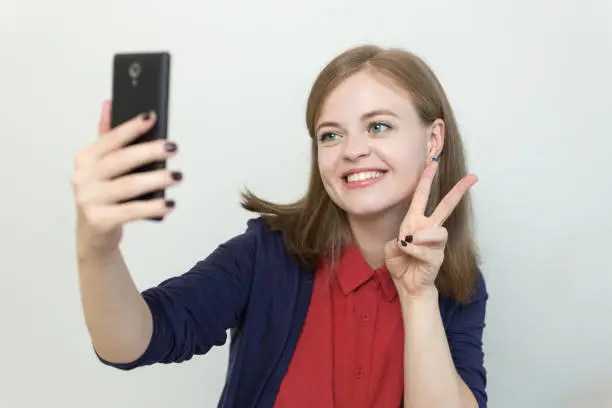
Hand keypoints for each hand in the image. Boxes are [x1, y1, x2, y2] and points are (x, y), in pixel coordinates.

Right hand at [71, 101, 180, 253]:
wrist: (94, 234)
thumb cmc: (104, 194)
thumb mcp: (102, 166)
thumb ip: (107, 137)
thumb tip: (109, 104)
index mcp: (85, 159)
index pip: (111, 139)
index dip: (131, 127)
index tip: (152, 117)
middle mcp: (83, 177)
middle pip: (122, 160)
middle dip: (150, 152)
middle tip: (173, 147)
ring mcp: (89, 199)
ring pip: (129, 185)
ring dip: (156, 179)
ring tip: (177, 175)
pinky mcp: (100, 220)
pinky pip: (132, 211)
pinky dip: (153, 207)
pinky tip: (169, 203)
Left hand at [384, 160, 477, 298]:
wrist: (406, 285)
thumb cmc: (401, 263)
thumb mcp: (391, 248)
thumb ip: (398, 240)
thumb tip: (410, 239)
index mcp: (415, 222)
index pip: (422, 197)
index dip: (427, 179)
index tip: (433, 162)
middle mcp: (428, 229)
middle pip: (446, 206)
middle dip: (458, 191)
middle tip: (472, 177)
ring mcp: (435, 243)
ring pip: (438, 231)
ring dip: (421, 236)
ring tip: (409, 242)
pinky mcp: (437, 257)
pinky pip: (426, 249)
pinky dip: (413, 251)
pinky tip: (409, 255)